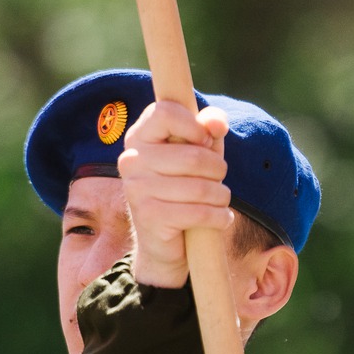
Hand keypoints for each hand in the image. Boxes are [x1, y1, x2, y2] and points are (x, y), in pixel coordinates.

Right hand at [118, 99, 232, 288]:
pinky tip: (221, 219)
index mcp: (139, 136)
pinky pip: (199, 212)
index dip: (195, 126)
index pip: (165, 111)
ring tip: (220, 201)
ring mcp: (137, 189)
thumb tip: (217, 123)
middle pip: (195, 155)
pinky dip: (219, 217)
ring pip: (201, 186)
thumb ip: (208, 128)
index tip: (203, 141)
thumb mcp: (198, 151)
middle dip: (218, 169)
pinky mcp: (149, 216)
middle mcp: (131, 160)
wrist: (163, 243)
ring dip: (221, 196)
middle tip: (218, 179)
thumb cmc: (184, 187)